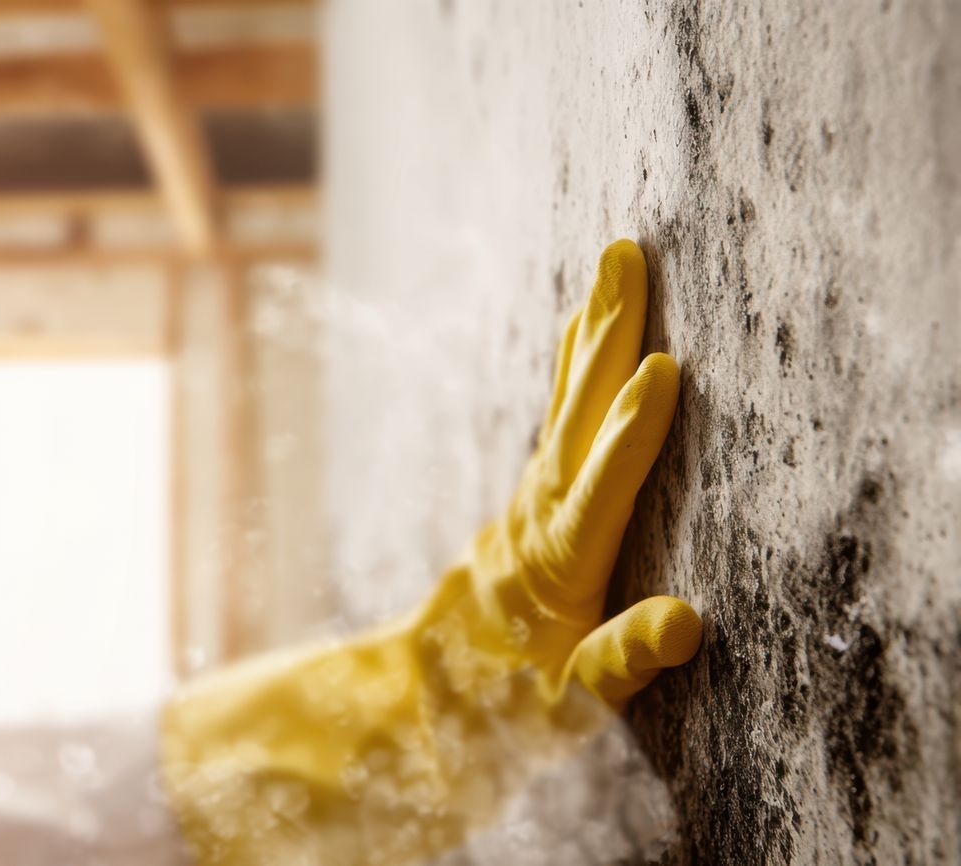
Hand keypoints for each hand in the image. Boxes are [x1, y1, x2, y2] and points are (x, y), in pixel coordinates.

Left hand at [160, 239, 700, 865]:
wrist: (420, 715)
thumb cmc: (501, 719)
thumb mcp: (565, 709)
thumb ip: (617, 663)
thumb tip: (684, 622)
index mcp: (555, 571)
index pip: (597, 493)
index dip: (630, 435)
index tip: (662, 370)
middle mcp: (536, 524)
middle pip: (573, 418)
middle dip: (604, 337)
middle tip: (625, 256)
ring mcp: (527, 510)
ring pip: (564, 407)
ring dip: (592, 336)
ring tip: (616, 266)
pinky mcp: (527, 510)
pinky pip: (558, 425)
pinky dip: (576, 375)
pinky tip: (589, 338)